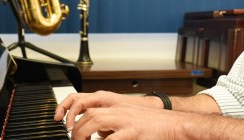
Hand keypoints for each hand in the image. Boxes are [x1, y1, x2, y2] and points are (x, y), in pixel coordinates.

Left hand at [68, 104, 186, 139]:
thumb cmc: (154, 126)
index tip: (68, 128)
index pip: (90, 106)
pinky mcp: (134, 131)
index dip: (75, 115)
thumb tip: (100, 135)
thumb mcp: (128, 122)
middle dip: (77, 129)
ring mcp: (126, 120)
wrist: (175, 126)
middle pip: (90, 114)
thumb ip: (112, 127)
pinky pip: (113, 138)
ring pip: (97, 121)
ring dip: (84, 134)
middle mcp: (120, 110)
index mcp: (118, 107)